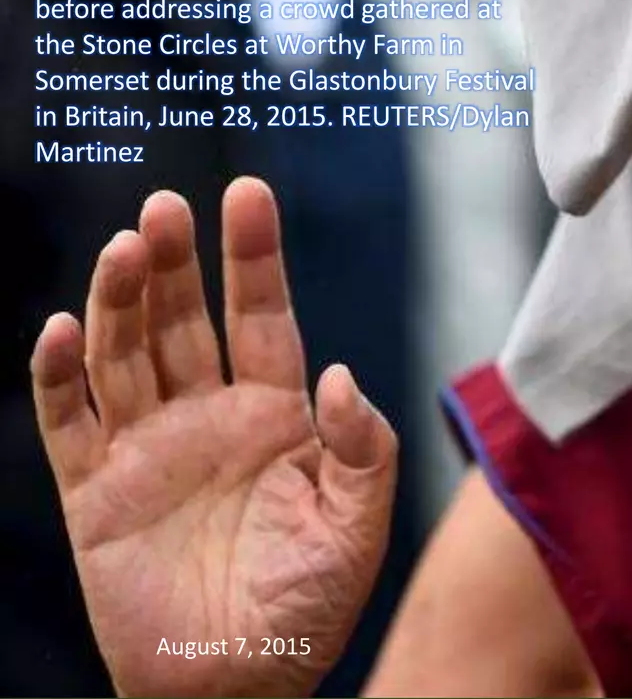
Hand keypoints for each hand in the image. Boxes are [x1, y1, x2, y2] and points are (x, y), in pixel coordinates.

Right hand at [29, 178, 396, 697]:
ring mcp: (148, 450)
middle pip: (186, 321)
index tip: (247, 192)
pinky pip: (68, 422)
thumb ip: (361, 446)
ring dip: (123, 299)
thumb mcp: (358, 524)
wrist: (239, 686)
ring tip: (128, 244)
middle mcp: (208, 418)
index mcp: (277, 416)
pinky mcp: (95, 494)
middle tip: (166, 205)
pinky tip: (64, 327)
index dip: (255, 256)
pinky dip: (59, 374)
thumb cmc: (309, 609)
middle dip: (179, 262)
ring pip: (126, 354)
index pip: (263, 317)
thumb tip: (337, 374)